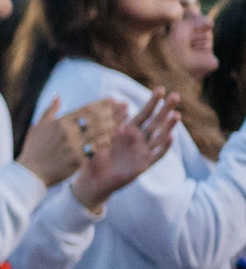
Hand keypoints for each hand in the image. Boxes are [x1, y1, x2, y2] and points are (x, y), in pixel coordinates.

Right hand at [19, 95, 130, 187]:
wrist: (30, 173)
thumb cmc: (34, 149)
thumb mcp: (38, 127)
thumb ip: (50, 110)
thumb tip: (57, 96)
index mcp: (60, 123)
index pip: (86, 109)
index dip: (102, 103)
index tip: (114, 99)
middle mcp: (68, 133)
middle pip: (97, 119)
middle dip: (113, 112)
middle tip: (125, 107)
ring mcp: (73, 147)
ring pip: (100, 133)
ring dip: (114, 126)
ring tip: (126, 120)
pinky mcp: (78, 161)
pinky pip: (97, 150)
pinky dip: (107, 143)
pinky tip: (115, 138)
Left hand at [70, 90, 178, 207]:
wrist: (91, 179)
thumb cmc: (95, 156)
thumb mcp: (101, 136)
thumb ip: (112, 121)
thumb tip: (121, 101)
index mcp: (128, 130)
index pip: (144, 113)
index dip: (152, 102)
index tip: (161, 89)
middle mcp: (139, 140)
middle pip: (155, 122)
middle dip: (165, 109)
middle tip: (176, 96)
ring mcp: (143, 152)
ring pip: (159, 137)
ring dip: (168, 126)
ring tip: (176, 114)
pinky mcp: (143, 165)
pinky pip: (156, 155)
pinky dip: (163, 146)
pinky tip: (170, 136)